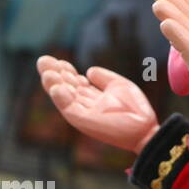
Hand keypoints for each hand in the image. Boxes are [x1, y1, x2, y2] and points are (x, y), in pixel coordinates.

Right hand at [36, 56, 158, 152]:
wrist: (146, 128)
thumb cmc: (136, 109)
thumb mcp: (118, 85)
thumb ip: (103, 77)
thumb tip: (88, 70)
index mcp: (92, 98)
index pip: (73, 82)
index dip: (65, 70)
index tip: (58, 60)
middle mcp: (85, 105)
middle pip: (64, 87)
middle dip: (53, 74)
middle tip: (43, 60)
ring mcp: (83, 114)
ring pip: (62, 98)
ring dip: (53, 84)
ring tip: (47, 72)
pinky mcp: (84, 121)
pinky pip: (68, 110)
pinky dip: (61, 98)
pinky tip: (56, 87)